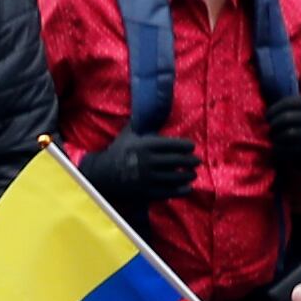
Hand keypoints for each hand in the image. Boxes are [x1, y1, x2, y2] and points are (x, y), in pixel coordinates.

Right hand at [76, 132, 199, 207]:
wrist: (103, 174)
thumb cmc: (118, 151)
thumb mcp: (128, 134)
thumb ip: (142, 124)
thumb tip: (153, 107)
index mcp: (145, 145)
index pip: (172, 145)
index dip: (185, 146)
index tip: (192, 147)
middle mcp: (147, 161)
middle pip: (176, 161)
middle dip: (190, 161)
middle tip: (197, 161)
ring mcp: (147, 178)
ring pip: (175, 177)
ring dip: (187, 175)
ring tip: (193, 174)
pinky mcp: (146, 192)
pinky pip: (168, 192)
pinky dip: (181, 190)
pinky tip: (188, 188)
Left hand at [261, 92, 300, 184]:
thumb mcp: (300, 107)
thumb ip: (286, 106)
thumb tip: (263, 113)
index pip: (286, 103)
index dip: (272, 110)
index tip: (267, 116)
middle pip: (285, 118)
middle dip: (273, 124)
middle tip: (270, 128)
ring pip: (287, 134)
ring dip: (275, 136)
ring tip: (273, 136)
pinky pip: (290, 149)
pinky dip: (278, 148)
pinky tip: (276, 147)